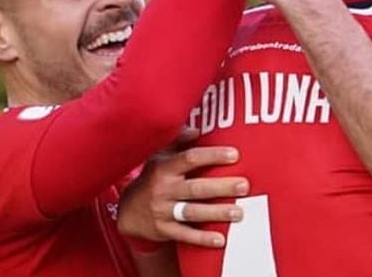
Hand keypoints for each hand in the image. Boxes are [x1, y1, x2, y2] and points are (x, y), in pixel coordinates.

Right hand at [118, 130, 248, 247]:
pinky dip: (202, 238)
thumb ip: (178, 141)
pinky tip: (221, 240)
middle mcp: (164, 189)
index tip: (235, 154)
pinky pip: (184, 234)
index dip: (212, 155)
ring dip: (217, 213)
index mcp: (165, 168)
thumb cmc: (151, 179)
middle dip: (221, 187)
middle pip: (196, 188)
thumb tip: (197, 130)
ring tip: (238, 213)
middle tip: (244, 186)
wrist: (127, 212)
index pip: (191, 158)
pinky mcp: (163, 230)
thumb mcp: (159, 157)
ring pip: (193, 211)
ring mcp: (163, 211)